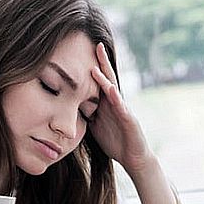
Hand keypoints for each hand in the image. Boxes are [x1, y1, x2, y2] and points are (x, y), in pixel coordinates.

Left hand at [89, 42, 155, 178]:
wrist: (133, 158)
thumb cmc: (115, 141)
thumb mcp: (96, 126)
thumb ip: (87, 114)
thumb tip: (70, 105)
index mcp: (106, 104)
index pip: (98, 82)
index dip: (92, 67)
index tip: (83, 52)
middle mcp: (115, 103)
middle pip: (107, 79)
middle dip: (102, 63)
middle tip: (96, 45)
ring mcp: (123, 110)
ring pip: (113, 91)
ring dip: (105, 78)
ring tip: (96, 65)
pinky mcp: (129, 120)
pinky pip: (121, 107)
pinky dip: (115, 98)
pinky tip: (109, 89)